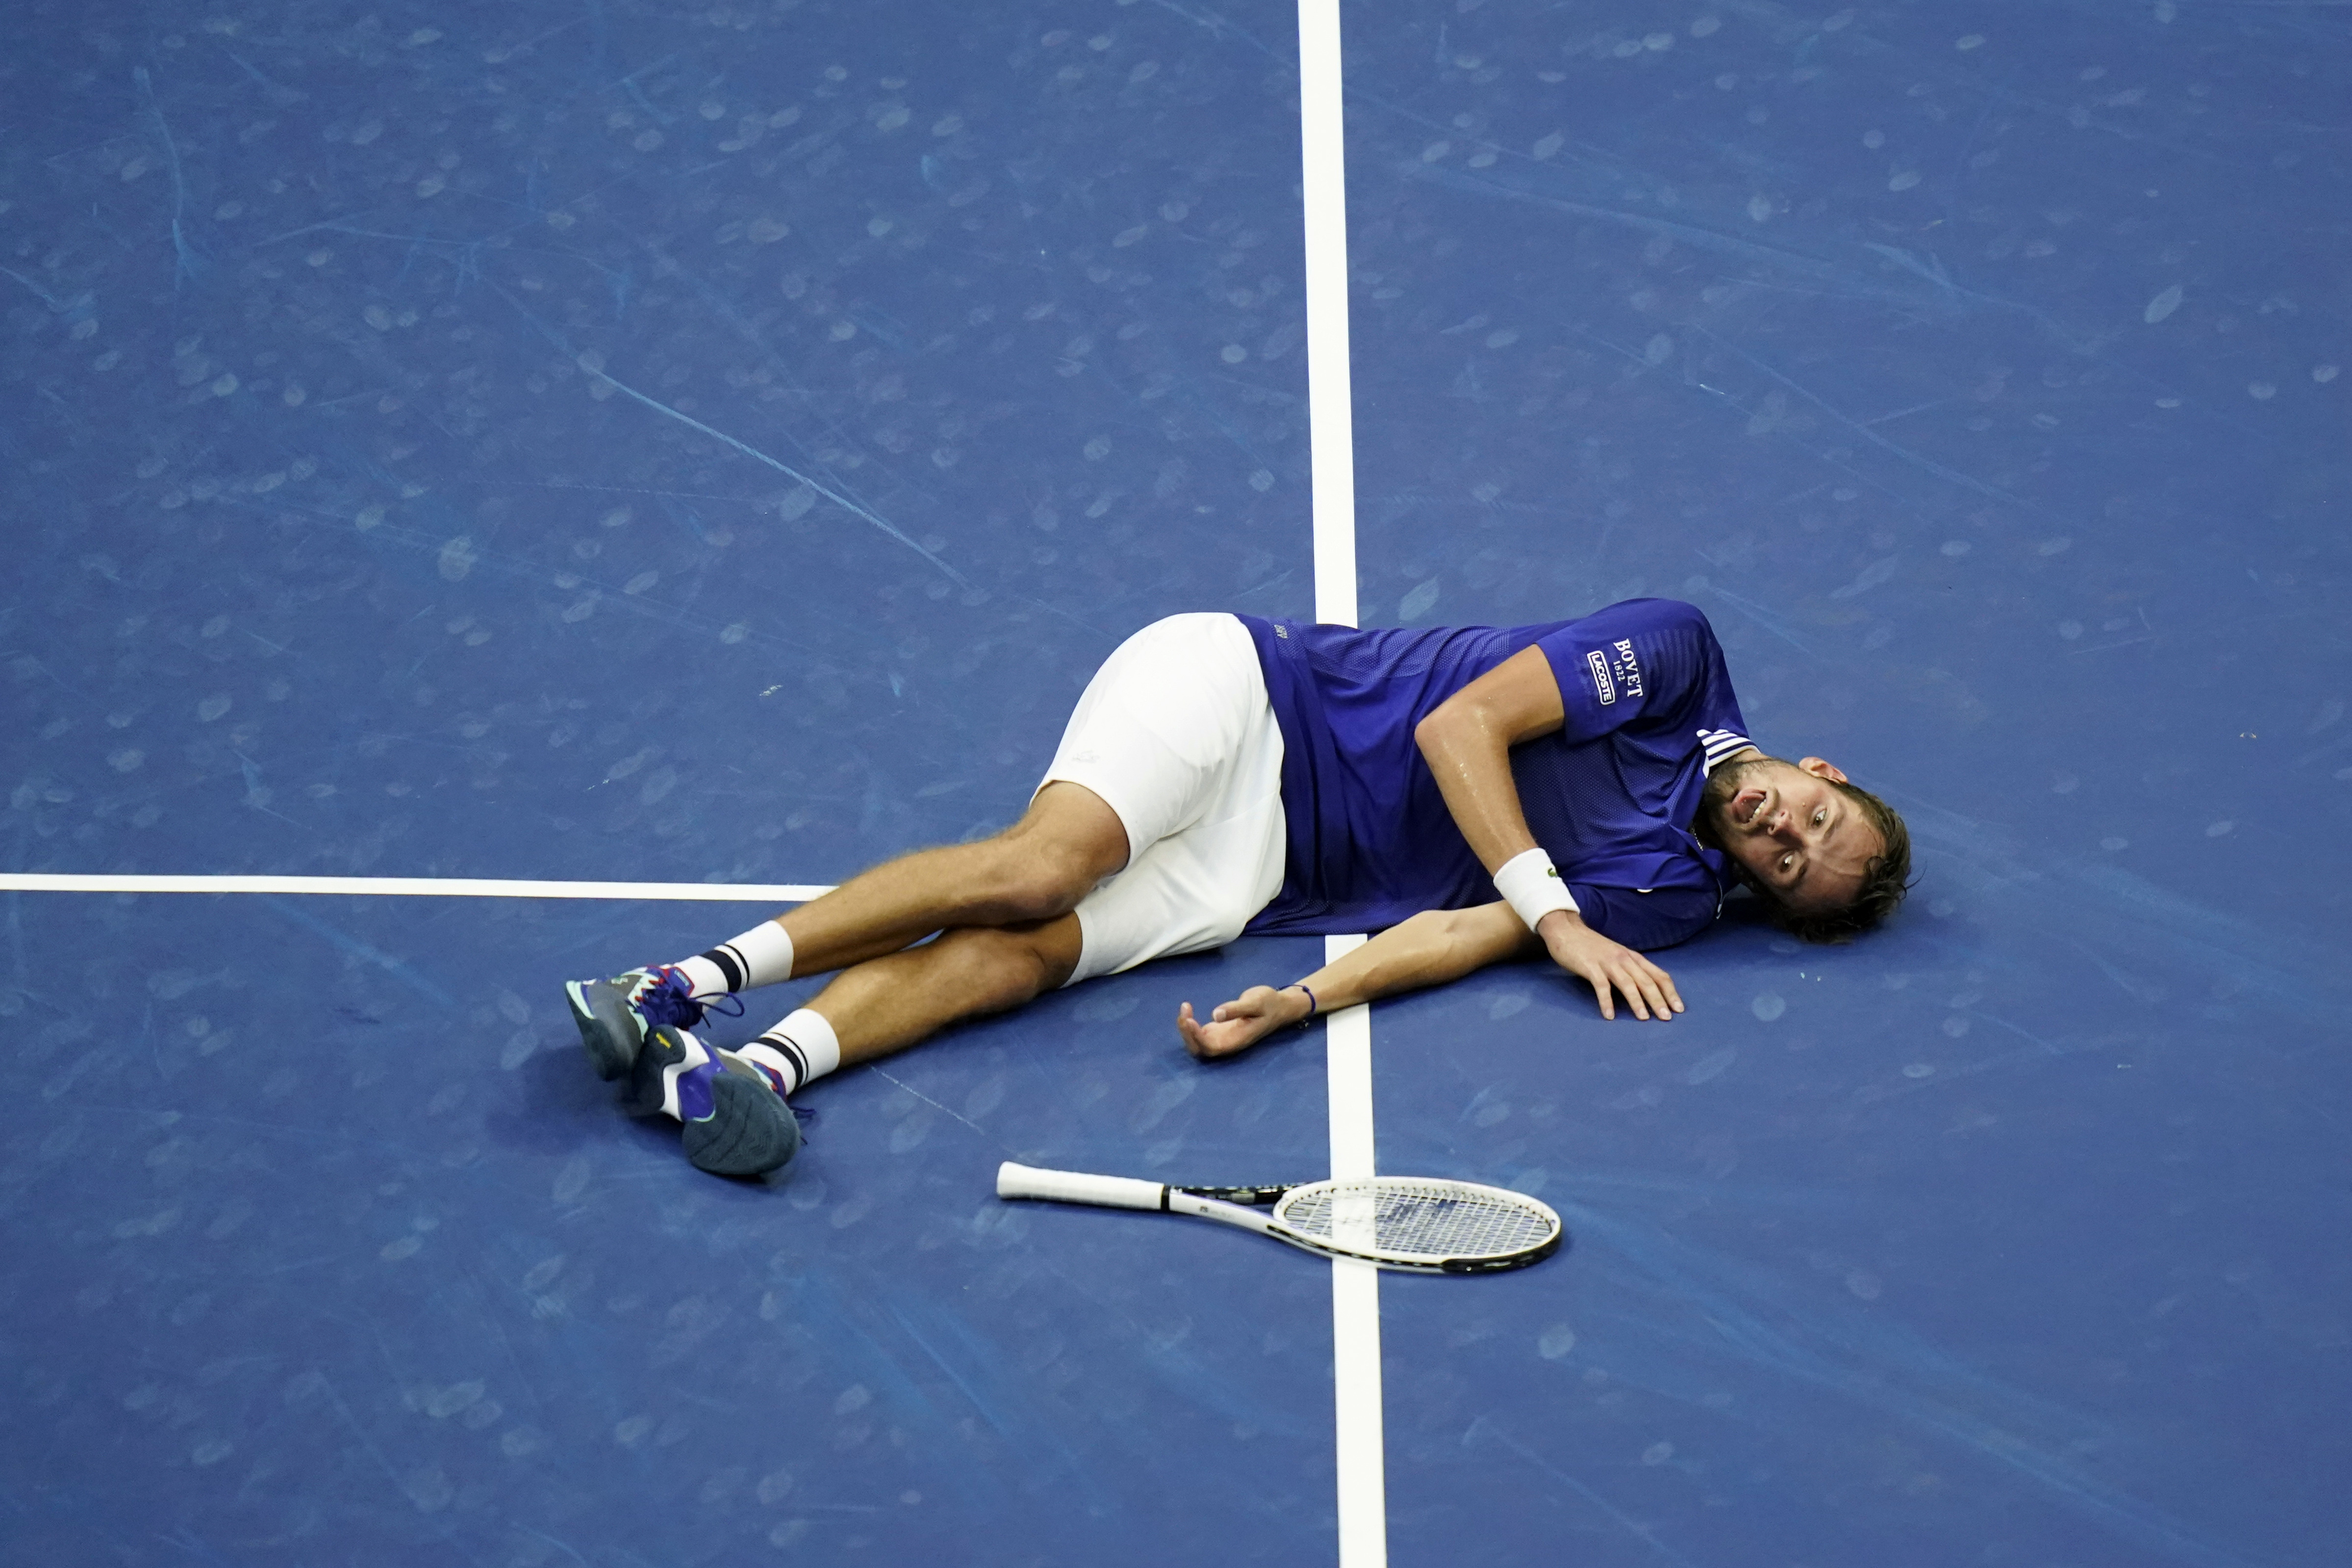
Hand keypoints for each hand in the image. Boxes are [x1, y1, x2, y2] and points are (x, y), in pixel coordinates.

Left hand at [1178, 985, 1312, 1060]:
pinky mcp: (1219, 1030)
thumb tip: (1216, 1015)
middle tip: (1185, 1011)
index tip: (1189, 1019)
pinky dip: (1190, 1025)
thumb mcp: (1255, 1002)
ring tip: (1185, 1008)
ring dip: (1186, 1030)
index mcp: (1237, 1040)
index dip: (1197, 1037)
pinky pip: (1199, 1034)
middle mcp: (1227, 1043)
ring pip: (1197, 1043)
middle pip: (1200, 1049)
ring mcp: (1222, 1038)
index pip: (1211, 1047)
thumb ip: (1236, 1009)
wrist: (1279, 1006)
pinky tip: (1188, 1010)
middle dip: (1187, 1034)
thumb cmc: (1269, 1004)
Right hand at [1534, 911, 1682, 1020]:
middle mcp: (1624, 959)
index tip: (1679, 1008)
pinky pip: (1601, 986)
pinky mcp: (1590, 967)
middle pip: (1646, 981)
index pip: (1658, 975)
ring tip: (1643, 1018)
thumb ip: (1629, 969)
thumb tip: (1645, 991)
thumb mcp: (1616, 955)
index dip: (1670, 992)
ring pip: (1627, 983)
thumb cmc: (1591, 946)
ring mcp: (1607, 962)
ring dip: (1637, 1002)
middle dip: (1658, 1000)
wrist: (1566, 930)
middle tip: (1666, 1018)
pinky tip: (1609, 1015)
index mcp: (1633, 957)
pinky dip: (1606, 1001)